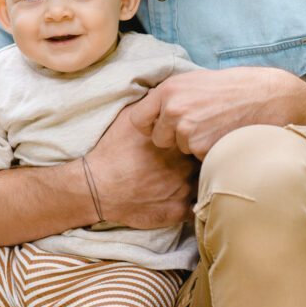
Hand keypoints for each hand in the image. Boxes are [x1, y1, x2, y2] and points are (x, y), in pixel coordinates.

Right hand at [86, 103, 198, 229]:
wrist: (98, 186)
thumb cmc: (113, 149)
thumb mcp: (130, 118)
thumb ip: (153, 106)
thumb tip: (166, 95)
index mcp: (177, 142)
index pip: (203, 137)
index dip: (200, 137)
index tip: (196, 137)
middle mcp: (185, 165)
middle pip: (208, 159)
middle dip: (203, 158)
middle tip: (190, 158)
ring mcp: (184, 189)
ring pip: (204, 183)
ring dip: (199, 180)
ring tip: (181, 178)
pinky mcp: (178, 211)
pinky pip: (196, 208)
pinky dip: (191, 202)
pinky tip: (179, 196)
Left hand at [129, 68, 303, 159]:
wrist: (265, 97)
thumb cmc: (231, 88)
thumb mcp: (193, 81)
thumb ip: (170, 96)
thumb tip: (150, 110)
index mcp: (167, 90)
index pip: (137, 119)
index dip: (149, 126)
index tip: (161, 126)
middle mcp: (172, 109)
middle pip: (157, 139)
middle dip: (173, 138)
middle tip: (198, 125)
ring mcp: (187, 129)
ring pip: (180, 149)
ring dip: (194, 144)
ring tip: (215, 126)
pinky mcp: (202, 147)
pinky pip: (197, 157)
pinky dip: (208, 151)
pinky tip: (223, 135)